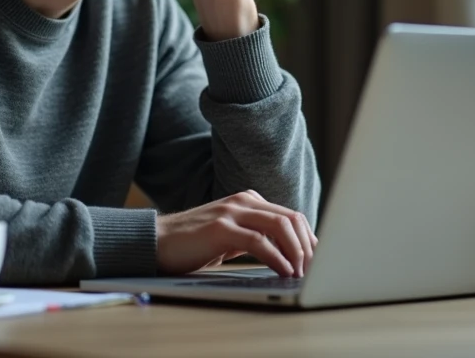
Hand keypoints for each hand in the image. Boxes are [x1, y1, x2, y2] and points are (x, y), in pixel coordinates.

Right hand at [155, 190, 317, 276]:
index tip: (318, 261)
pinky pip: (259, 242)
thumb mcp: (230, 237)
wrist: (156, 241)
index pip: (291, 216)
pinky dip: (277, 258)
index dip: (309, 239)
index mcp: (249, 201)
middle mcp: (243, 201)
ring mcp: (232, 212)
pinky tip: (284, 271)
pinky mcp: (221, 229)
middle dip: (308, 246)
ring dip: (297, 252)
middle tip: (315, 270)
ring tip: (302, 273)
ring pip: (280, 226)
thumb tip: (287, 256)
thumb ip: (255, 238)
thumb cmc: (193, 243)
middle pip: (291, 219)